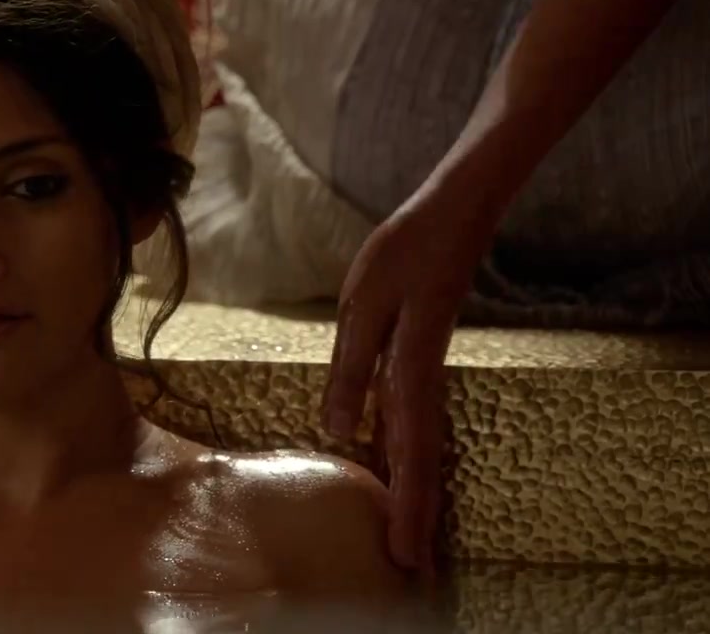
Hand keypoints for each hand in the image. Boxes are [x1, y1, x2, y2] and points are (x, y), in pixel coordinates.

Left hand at [322, 179, 498, 572]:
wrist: (450, 217)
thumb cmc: (403, 254)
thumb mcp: (362, 306)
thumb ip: (350, 368)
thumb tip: (338, 431)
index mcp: (409, 373)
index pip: (407, 454)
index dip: (406, 506)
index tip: (406, 555)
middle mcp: (422, 383)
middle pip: (420, 462)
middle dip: (415, 517)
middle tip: (414, 570)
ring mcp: (425, 375)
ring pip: (419, 447)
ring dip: (413, 494)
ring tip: (411, 540)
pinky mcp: (419, 363)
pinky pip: (413, 422)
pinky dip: (407, 458)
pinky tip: (393, 474)